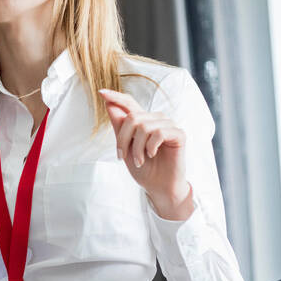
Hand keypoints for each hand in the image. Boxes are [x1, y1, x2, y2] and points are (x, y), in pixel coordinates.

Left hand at [101, 89, 193, 219]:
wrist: (159, 187)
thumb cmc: (144, 169)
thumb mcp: (126, 148)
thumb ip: (120, 127)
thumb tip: (110, 105)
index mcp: (143, 121)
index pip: (129, 103)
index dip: (116, 97)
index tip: (101, 92)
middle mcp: (156, 120)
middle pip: (132, 117)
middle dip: (123, 139)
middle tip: (123, 156)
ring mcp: (168, 125)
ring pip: (144, 126)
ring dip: (137, 148)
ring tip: (139, 160)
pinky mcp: (178, 134)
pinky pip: (159, 133)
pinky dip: (151, 147)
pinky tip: (151, 155)